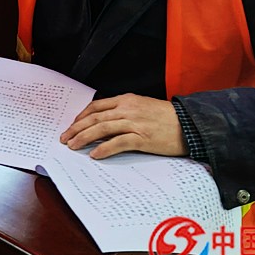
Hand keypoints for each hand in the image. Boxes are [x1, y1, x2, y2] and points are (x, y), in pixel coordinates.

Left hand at [60, 94, 186, 158]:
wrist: (190, 124)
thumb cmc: (167, 117)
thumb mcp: (142, 107)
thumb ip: (124, 111)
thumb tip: (105, 122)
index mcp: (126, 100)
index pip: (96, 106)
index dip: (81, 116)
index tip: (72, 125)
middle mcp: (127, 109)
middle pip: (94, 117)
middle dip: (76, 128)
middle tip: (64, 138)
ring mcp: (134, 123)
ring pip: (102, 129)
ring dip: (84, 138)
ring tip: (73, 146)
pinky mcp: (143, 138)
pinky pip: (118, 142)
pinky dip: (104, 148)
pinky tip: (94, 155)